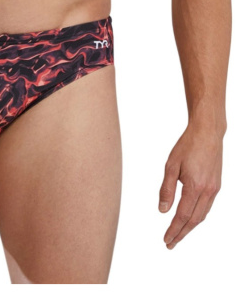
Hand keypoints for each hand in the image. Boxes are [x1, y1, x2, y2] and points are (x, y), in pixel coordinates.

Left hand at [158, 123, 222, 248]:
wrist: (208, 133)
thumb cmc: (187, 146)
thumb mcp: (170, 166)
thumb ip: (166, 189)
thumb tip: (162, 210)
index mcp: (195, 187)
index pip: (182, 216)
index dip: (173, 230)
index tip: (166, 240)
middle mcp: (208, 191)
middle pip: (194, 220)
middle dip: (182, 234)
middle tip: (170, 244)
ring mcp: (214, 189)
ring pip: (202, 215)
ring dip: (190, 227)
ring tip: (178, 234)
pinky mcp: (216, 184)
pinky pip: (207, 206)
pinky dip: (198, 215)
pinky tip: (190, 217)